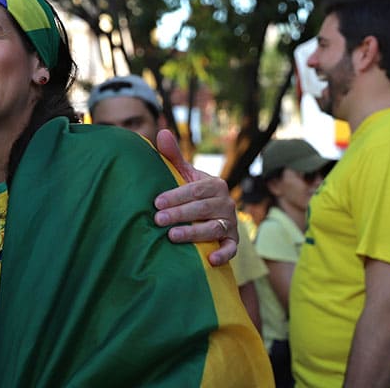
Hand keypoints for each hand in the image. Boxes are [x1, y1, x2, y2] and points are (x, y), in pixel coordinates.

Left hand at [152, 129, 238, 265]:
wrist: (208, 216)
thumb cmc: (190, 193)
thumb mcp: (183, 175)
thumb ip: (173, 156)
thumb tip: (162, 132)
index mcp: (215, 185)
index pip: (196, 190)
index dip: (176, 195)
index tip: (156, 202)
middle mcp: (226, 203)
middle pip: (202, 209)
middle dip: (179, 214)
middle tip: (158, 219)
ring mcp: (231, 223)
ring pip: (213, 228)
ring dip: (194, 233)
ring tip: (172, 236)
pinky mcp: (233, 241)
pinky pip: (231, 249)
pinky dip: (223, 254)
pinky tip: (210, 259)